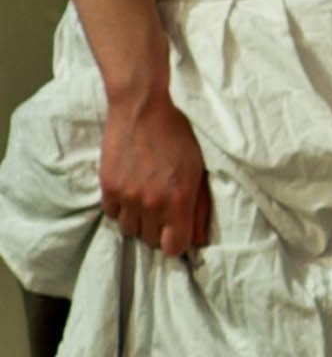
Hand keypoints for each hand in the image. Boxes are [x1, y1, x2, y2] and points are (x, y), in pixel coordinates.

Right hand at [99, 83, 212, 257]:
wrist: (142, 110)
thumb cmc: (178, 136)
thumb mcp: (198, 169)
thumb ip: (199, 206)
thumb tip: (197, 238)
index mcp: (178, 200)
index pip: (174, 247)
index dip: (177, 243)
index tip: (178, 232)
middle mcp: (151, 203)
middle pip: (150, 240)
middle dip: (159, 231)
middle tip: (163, 212)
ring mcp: (127, 196)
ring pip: (129, 230)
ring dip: (139, 222)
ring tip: (147, 202)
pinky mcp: (107, 187)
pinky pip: (112, 214)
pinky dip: (121, 210)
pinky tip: (131, 194)